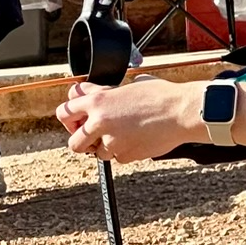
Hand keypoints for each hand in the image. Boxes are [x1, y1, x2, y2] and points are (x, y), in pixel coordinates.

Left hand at [58, 79, 199, 162]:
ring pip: (97, 153)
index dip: (71, 117)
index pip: (64, 112)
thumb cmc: (160, 95)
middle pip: (73, 143)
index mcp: (97, 101)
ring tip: (123, 134)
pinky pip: (117, 158)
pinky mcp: (126, 156)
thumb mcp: (126, 86)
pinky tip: (136, 139)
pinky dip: (123, 152)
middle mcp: (100, 123)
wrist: (181, 112)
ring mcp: (113, 142)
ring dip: (106, 147)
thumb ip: (104, 92)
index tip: (78, 120)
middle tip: (93, 135)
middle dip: (82, 140)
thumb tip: (89, 93)